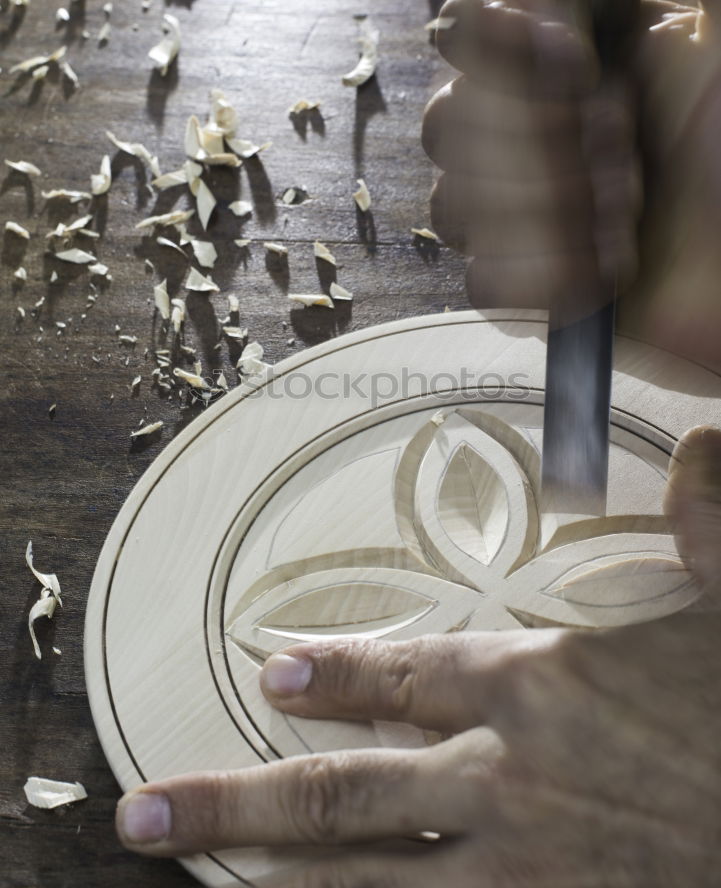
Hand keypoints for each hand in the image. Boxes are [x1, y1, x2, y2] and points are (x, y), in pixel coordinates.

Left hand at [116, 426, 720, 885]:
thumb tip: (701, 445)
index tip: (274, 672)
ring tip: (200, 871)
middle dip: (236, 800)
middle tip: (150, 809)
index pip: (407, 674)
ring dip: (272, 873)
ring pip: (363, 875)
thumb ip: (708, 527)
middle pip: (339, 791)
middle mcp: (500, 778)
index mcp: (539, 689)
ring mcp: (513, 870)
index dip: (335, 674)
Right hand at [422, 0, 720, 368]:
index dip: (494, 44)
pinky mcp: (539, 292)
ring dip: (551, 212)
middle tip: (628, 146)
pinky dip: (546, 277)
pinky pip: (484, 285)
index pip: (466, 29)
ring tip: (631, 213)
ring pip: (453, 209)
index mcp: (580, 56)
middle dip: (540, 142)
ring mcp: (533, 216)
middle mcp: (542, 131)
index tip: (574, 56)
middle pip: (445, 123)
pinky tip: (610, 268)